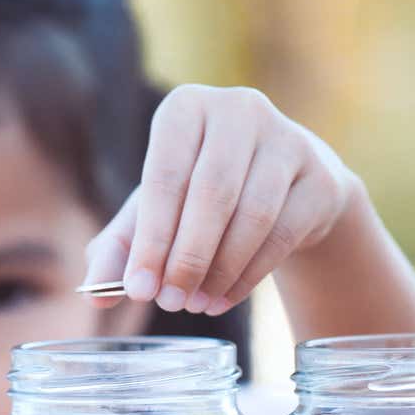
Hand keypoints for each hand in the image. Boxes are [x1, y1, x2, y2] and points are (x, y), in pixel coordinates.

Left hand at [83, 84, 361, 314]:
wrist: (281, 192)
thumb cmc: (198, 198)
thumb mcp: (153, 216)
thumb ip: (119, 250)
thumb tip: (94, 294)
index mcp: (185, 109)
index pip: (165, 176)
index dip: (151, 238)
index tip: (139, 289)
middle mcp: (239, 110)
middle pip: (212, 194)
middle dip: (186, 257)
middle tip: (169, 302)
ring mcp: (287, 139)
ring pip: (251, 216)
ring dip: (218, 271)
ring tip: (195, 305)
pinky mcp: (320, 178)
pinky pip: (282, 234)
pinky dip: (247, 276)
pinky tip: (223, 298)